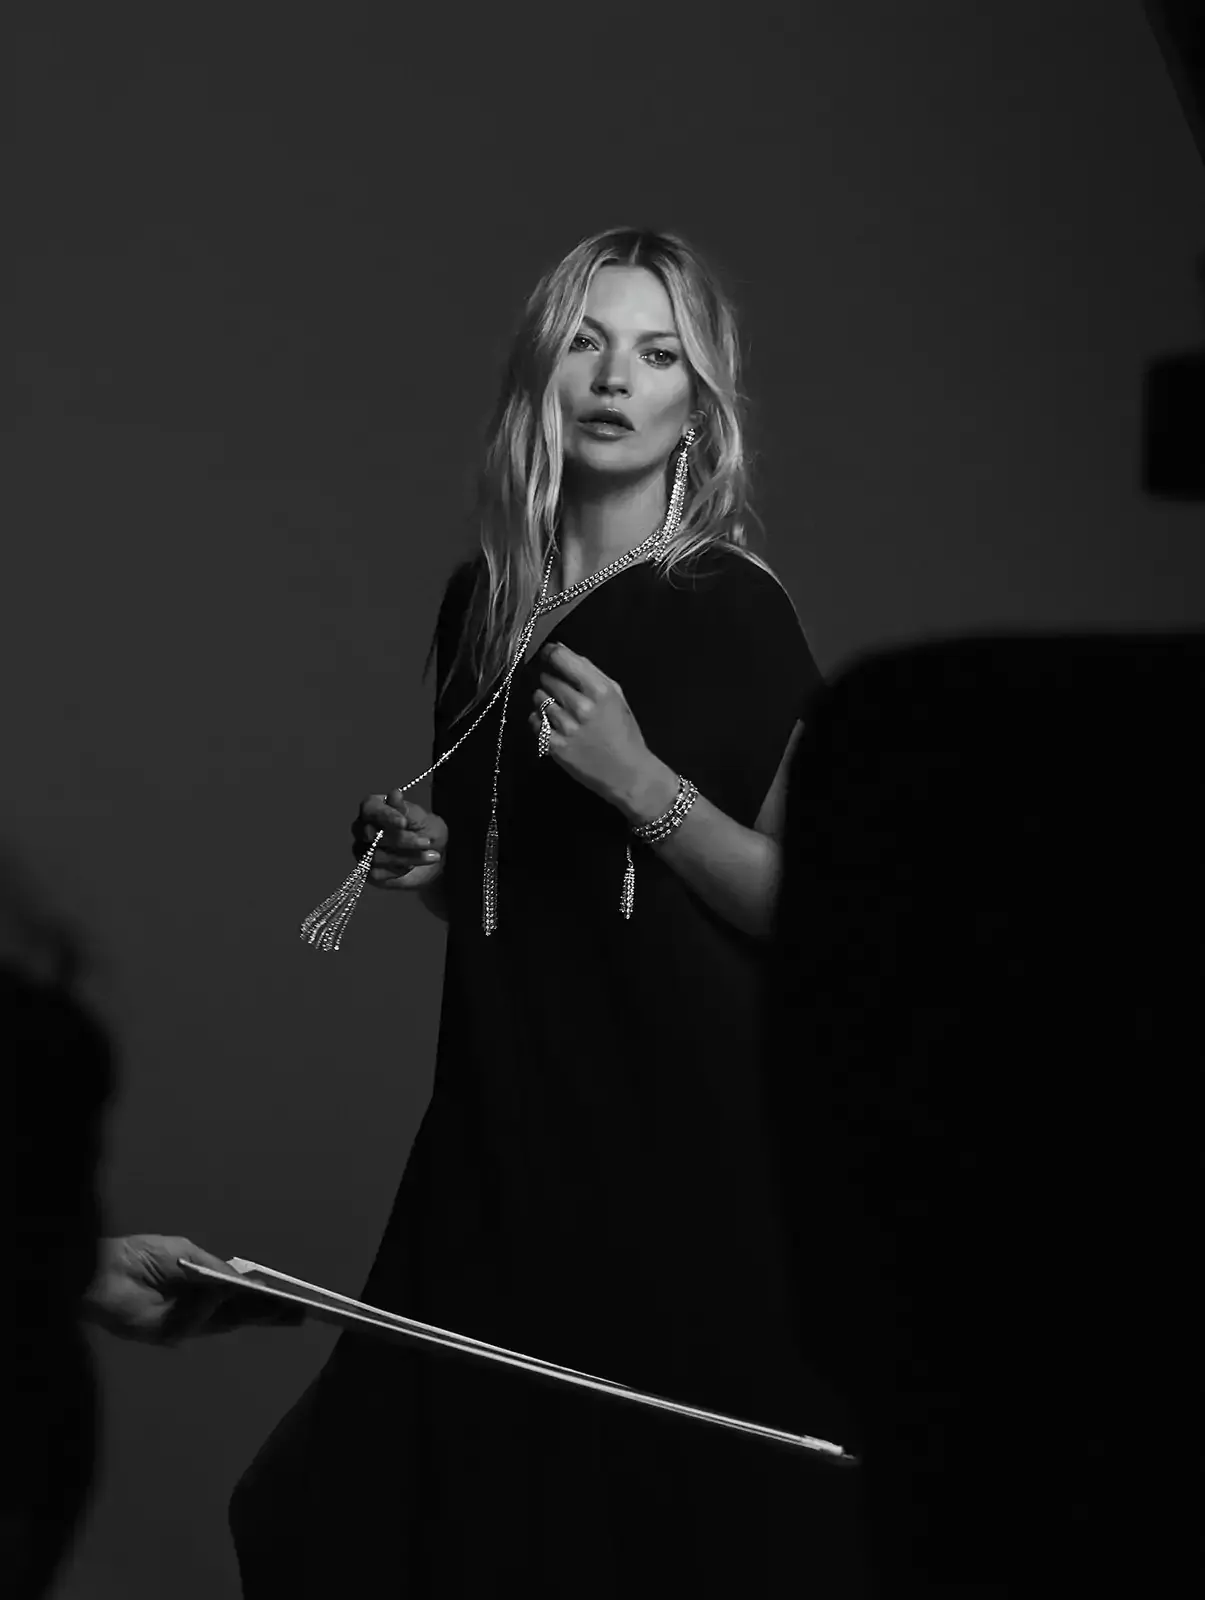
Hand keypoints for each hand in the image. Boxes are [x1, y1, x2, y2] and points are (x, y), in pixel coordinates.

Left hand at [82, 1234, 304, 1345]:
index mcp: (200, 1288)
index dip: (262, 1298)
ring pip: (225, 1323)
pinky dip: (209, 1307)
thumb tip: (249, 1283)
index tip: (289, 1298)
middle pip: (238, 1314)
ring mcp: (184, 1324)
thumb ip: (217, 1270)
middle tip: (296, 1311)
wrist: (103, 1271)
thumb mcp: (186, 1255)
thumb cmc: (141, 1256)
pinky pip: (196, 1322)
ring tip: (280, 1308)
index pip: (237, 1297)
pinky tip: (223, 1292)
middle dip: (266, 1312)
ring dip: (251, 1315)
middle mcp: (196, 1309)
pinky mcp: (168, 1335)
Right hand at [352, 790, 448, 890]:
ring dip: (406, 857)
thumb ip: (406, 810)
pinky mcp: (368, 870)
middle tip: (427, 842)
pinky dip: (398, 870)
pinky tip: (411, 866)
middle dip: (402, 840)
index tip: (404, 823)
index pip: (370, 808)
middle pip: (371, 834)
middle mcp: (363, 827)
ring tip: (431, 856)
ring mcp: (362, 850)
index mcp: (374, 808)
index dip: (386, 816)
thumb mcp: (422, 819)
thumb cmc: (426, 831)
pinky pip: (377, 872)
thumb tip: (394, 794)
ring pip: (376, 856)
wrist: (433, 857)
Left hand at [527, 642, 654, 807]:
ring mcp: (565, 727)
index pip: (560, 659)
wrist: (627, 773)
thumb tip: (561, 649)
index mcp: (599, 690)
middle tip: (560, 690)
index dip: (550, 653)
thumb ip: (590, 672)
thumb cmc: (623, 731)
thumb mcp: (616, 695)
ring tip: (559, 709)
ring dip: (544, 700)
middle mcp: (580, 706)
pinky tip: (553, 724)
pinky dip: (539, 719)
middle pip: (547, 678)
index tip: (547, 654)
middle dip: (550, 679)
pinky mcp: (554, 745)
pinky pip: (533, 721)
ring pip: (538, 698)